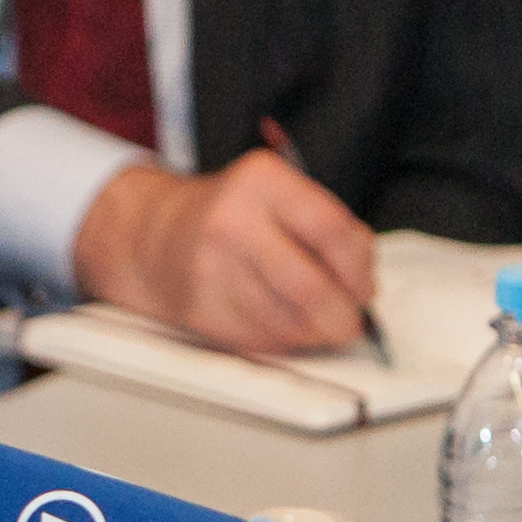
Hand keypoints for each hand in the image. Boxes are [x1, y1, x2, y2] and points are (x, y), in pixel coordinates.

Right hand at [70, 145, 376, 356]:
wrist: (155, 236)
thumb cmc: (234, 217)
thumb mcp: (281, 195)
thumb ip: (328, 228)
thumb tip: (363, 287)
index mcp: (262, 181)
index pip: (332, 231)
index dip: (360, 269)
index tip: (366, 287)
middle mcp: (233, 223)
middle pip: (312, 288)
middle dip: (343, 316)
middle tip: (350, 321)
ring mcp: (212, 269)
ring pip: (289, 323)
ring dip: (315, 332)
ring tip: (315, 320)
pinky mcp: (201, 309)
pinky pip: (262, 339)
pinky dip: (284, 339)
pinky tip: (278, 320)